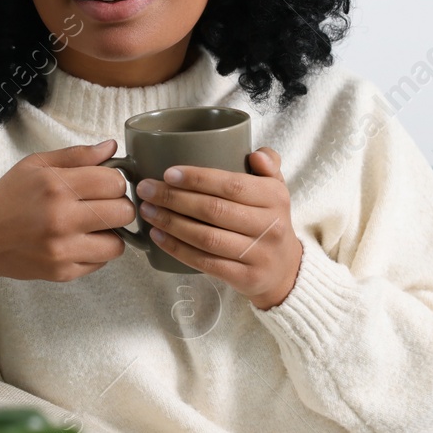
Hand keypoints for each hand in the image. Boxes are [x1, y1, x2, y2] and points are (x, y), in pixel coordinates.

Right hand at [0, 139, 134, 286]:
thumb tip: (110, 147)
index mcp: (57, 186)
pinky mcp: (63, 272)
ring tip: (92, 227)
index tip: (103, 185)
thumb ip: (76, 155)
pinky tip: (77, 242)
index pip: (115, 182)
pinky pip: (101, 263)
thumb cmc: (8, 198)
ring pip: (118, 244)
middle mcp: (62, 219)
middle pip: (124, 212)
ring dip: (110, 234)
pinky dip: (95, 252)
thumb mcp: (35, 165)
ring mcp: (63, 249)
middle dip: (117, 206)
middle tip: (102, 205)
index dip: (114, 181)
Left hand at [134, 146, 301, 309]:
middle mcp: (270, 226)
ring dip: (171, 223)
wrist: (286, 270)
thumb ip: (268, 164)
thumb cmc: (269, 221)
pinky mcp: (245, 278)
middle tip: (146, 189)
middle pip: (214, 210)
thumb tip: (255, 154)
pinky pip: (205, 262)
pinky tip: (157, 236)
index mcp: (275, 197)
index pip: (232, 185)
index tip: (168, 173)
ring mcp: (258, 254)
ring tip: (147, 210)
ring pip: (206, 238)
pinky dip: (177, 249)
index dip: (198, 179)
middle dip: (174, 198)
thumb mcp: (276, 190)